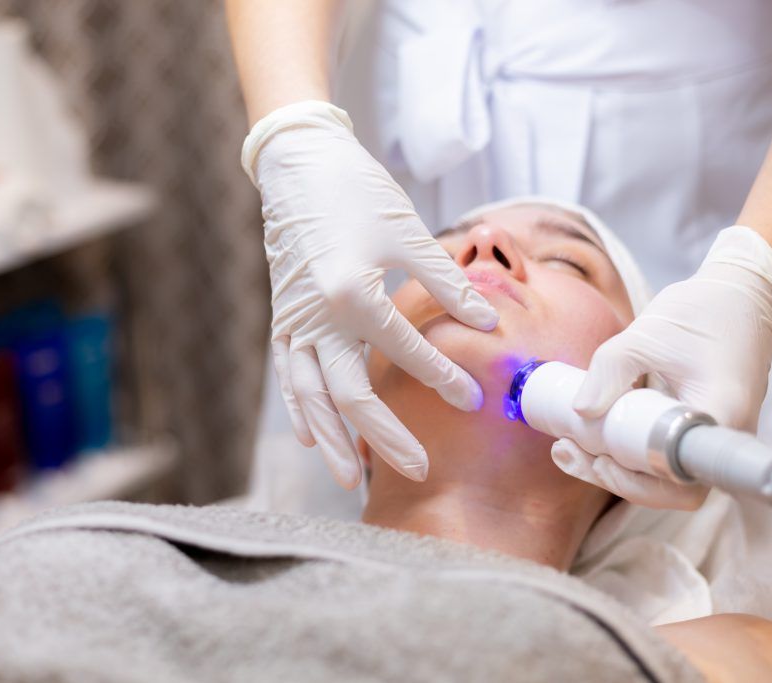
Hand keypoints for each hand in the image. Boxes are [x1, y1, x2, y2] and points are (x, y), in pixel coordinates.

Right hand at [243, 101, 498, 489]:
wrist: (299, 164)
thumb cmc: (357, 192)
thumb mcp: (408, 231)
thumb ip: (446, 281)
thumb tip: (488, 321)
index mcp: (352, 292)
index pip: (404, 350)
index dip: (442, 377)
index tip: (474, 400)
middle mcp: (318, 316)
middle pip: (350, 394)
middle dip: (384, 436)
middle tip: (419, 469)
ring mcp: (295, 321)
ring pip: (311, 396)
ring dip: (333, 439)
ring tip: (352, 478)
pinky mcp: (283, 319)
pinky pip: (289, 376)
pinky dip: (300, 410)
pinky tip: (313, 437)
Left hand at [558, 226, 771, 508]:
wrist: (741, 300)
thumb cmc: (702, 314)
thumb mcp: (646, 335)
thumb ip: (610, 371)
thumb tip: (580, 412)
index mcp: (719, 416)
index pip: (680, 476)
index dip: (638, 482)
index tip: (603, 459)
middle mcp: (722, 438)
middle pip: (668, 487)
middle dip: (614, 478)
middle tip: (568, 452)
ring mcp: (712, 439)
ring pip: (663, 476)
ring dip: (615, 469)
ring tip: (566, 449)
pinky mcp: (696, 433)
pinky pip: (662, 456)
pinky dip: (626, 453)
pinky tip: (586, 441)